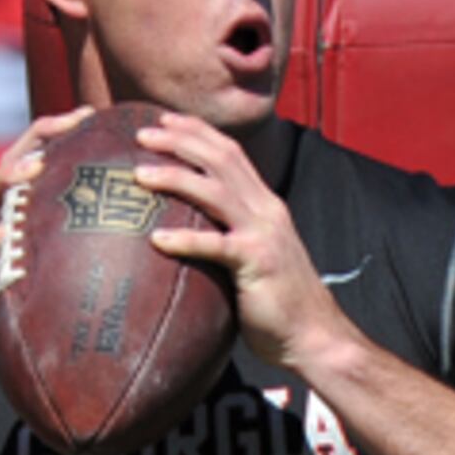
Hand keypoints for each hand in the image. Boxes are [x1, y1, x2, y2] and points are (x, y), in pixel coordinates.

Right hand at [0, 111, 90, 394]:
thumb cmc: (18, 309)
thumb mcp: (53, 274)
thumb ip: (81, 253)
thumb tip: (139, 244)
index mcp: (16, 210)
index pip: (38, 158)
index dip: (63, 133)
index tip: (96, 115)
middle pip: (13, 162)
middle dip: (40, 139)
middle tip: (72, 124)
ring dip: (10, 179)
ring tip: (34, 168)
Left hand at [133, 114, 353, 377]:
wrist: (315, 336)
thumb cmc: (278, 304)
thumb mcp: (254, 258)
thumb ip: (229, 238)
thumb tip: (187, 235)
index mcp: (265, 205)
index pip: (231, 153)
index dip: (197, 132)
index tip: (164, 119)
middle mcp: (266, 210)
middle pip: (221, 159)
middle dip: (180, 140)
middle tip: (141, 133)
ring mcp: (263, 234)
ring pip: (216, 191)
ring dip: (175, 177)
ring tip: (140, 174)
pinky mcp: (258, 263)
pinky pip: (216, 246)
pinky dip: (185, 240)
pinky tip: (156, 240)